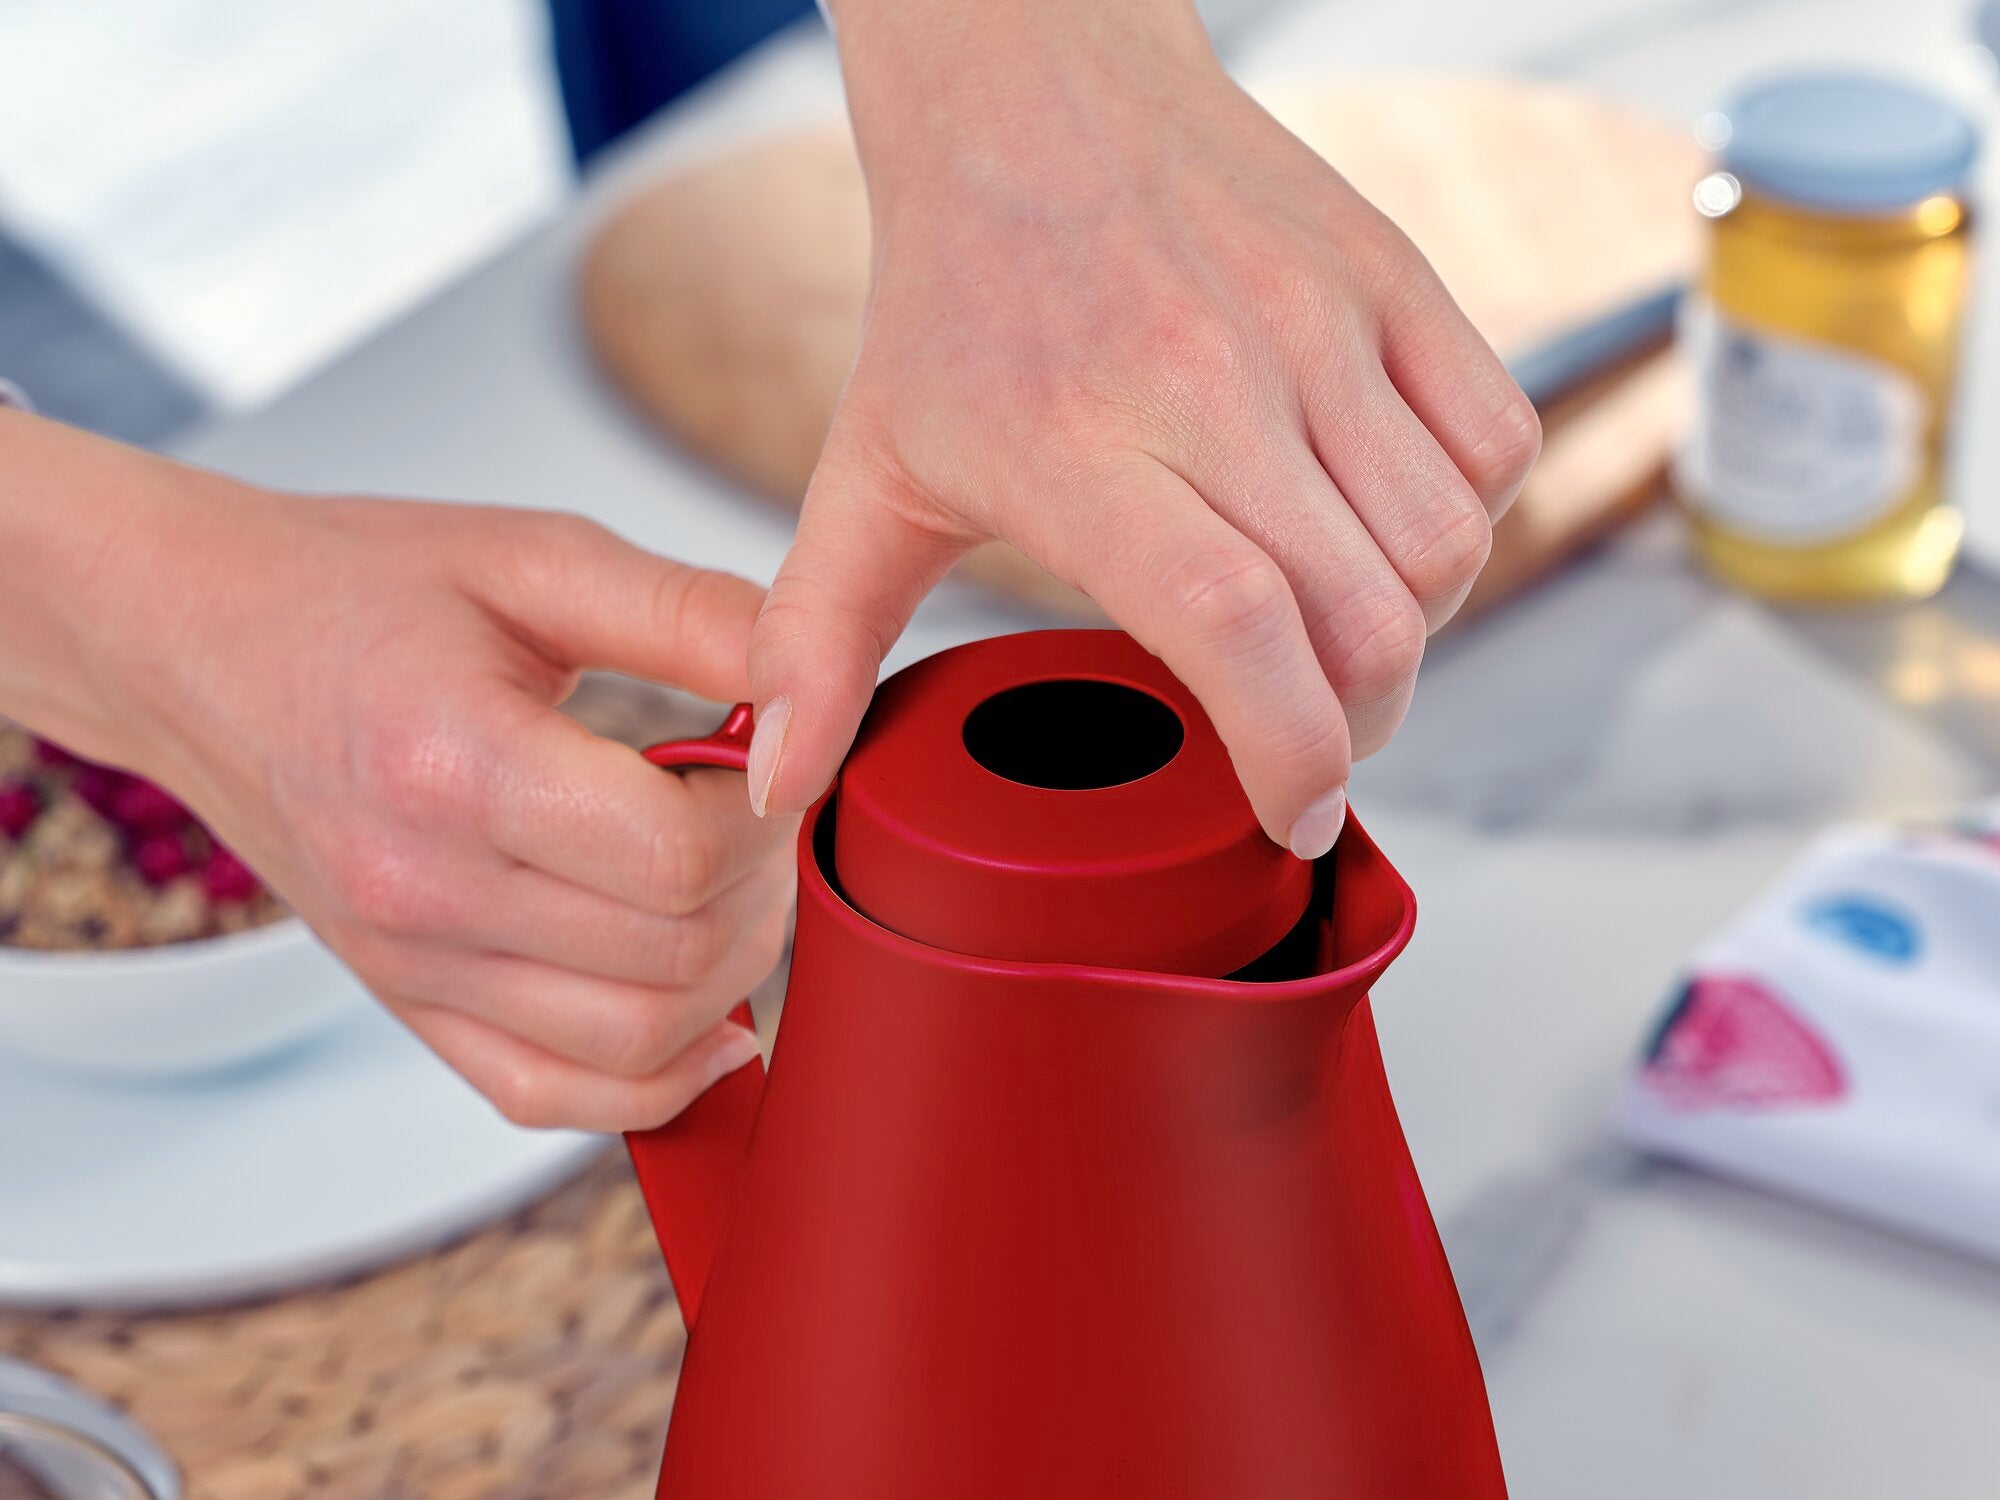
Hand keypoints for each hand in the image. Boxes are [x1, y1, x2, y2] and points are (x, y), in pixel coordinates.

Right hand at [4, 419, 793, 1130]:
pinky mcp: (409, 1003)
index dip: (770, 810)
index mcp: (456, 765)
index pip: (679, 857)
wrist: (194, 644)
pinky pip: (551, 1099)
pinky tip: (704, 1017)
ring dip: (730, 978)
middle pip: (676, 957)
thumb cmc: (356, 589)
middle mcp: (424, 890)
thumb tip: (821, 673)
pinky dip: (652, 1078)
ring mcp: (410, 965)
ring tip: (730, 886)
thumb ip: (691, 614)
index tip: (772, 751)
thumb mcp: (534, 558)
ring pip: (635, 1044)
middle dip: (766, 886)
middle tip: (763, 810)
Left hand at [748, 0, 1537, 855]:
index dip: (1289, 747)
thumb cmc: (955, 298)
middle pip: (1365, 611)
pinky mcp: (1393, 274)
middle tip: (1308, 734)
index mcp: (1079, 443)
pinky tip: (1383, 527)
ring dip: (1416, 626)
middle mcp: (1214, 381)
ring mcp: (1319, 321)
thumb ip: (819, 641)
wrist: (1035, 90)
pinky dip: (1469, 517)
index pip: (1233, 621)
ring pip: (1447, 543)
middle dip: (1358, 719)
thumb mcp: (867, 472)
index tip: (1288, 818)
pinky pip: (1498, 443)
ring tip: (1342, 636)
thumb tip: (776, 787)